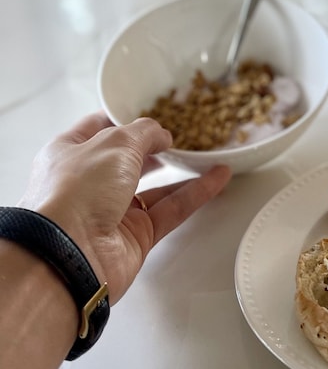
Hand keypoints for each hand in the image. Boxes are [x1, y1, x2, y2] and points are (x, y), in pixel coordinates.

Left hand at [18, 111, 231, 301]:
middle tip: (181, 136)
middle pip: (127, 160)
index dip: (124, 120)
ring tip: (207, 155)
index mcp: (69, 153)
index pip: (97, 130)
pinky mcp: (134, 237)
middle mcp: (88, 184)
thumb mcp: (115, 142)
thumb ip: (144, 132)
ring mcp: (111, 212)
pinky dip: (195, 194)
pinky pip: (170, 210)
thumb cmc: (77, 191)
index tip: (151, 113)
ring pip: (153, 188)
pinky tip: (218, 178)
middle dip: (153, 148)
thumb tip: (162, 134)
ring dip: (181, 172)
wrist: (68, 255)